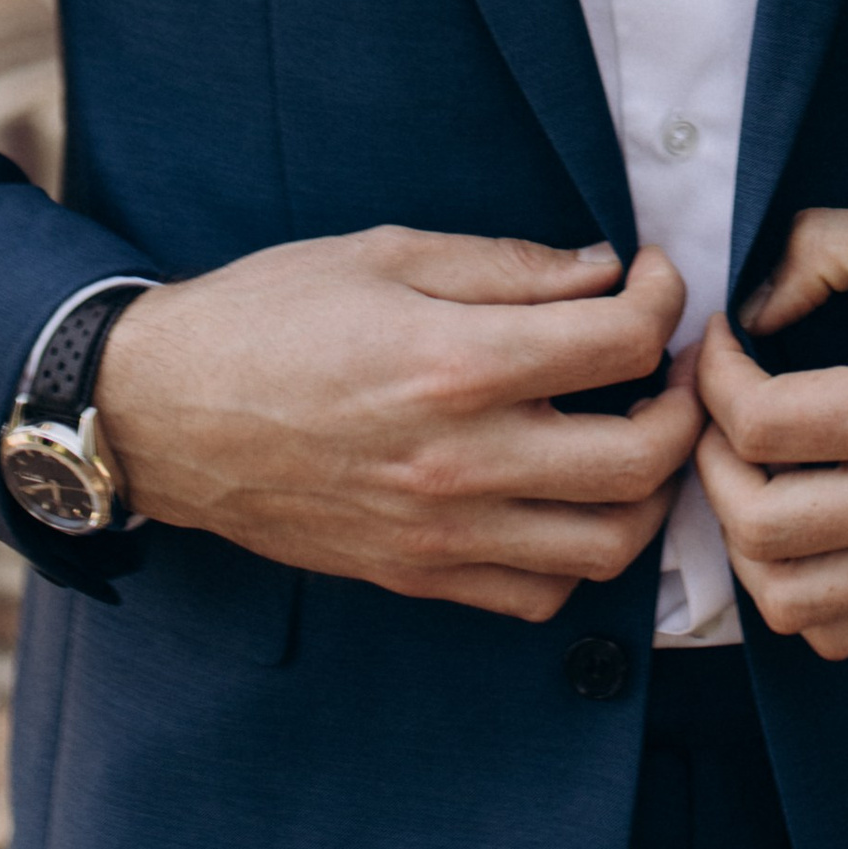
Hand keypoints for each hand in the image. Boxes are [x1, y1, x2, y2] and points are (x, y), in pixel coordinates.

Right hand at [96, 229, 699, 621]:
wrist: (161, 411)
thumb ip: (509, 266)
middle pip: (643, 459)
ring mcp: (439, 533)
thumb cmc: (269, 315)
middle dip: (686, 404)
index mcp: (456, 364)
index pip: (623, 344)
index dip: (665, 300)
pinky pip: (537, 595)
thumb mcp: (390, 253)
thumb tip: (603, 273)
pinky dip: (578, 554)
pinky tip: (569, 497)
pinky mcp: (413, 576)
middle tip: (674, 363)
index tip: (653, 279)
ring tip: (635, 433)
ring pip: (607, 546)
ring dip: (648, 490)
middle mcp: (460, 461)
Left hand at [695, 206, 847, 660]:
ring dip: (742, 540)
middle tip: (714, 414)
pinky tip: (802, 525)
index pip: (765, 425)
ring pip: (790, 600)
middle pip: (761, 526)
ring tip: (748, 476)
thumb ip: (827, 248)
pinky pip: (841, 631)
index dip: (713, 378)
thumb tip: (749, 305)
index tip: (721, 343)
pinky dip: (798, 592)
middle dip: (708, 464)